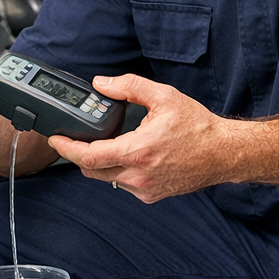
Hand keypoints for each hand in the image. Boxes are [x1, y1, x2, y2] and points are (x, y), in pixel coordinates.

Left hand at [48, 73, 234, 202]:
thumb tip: (102, 84)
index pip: (88, 157)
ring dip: (102, 163)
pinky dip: (120, 171)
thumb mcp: (163, 97)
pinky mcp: (152, 195)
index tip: (55, 138)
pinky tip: (131, 156)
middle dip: (80, 155)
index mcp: (137, 151)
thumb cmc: (197, 127)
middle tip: (76, 138)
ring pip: (107, 179)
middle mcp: (137, 175)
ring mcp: (144, 188)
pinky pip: (124, 184)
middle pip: (92, 171)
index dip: (67, 148)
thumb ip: (129, 87)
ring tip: (109, 143)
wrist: (223, 153)